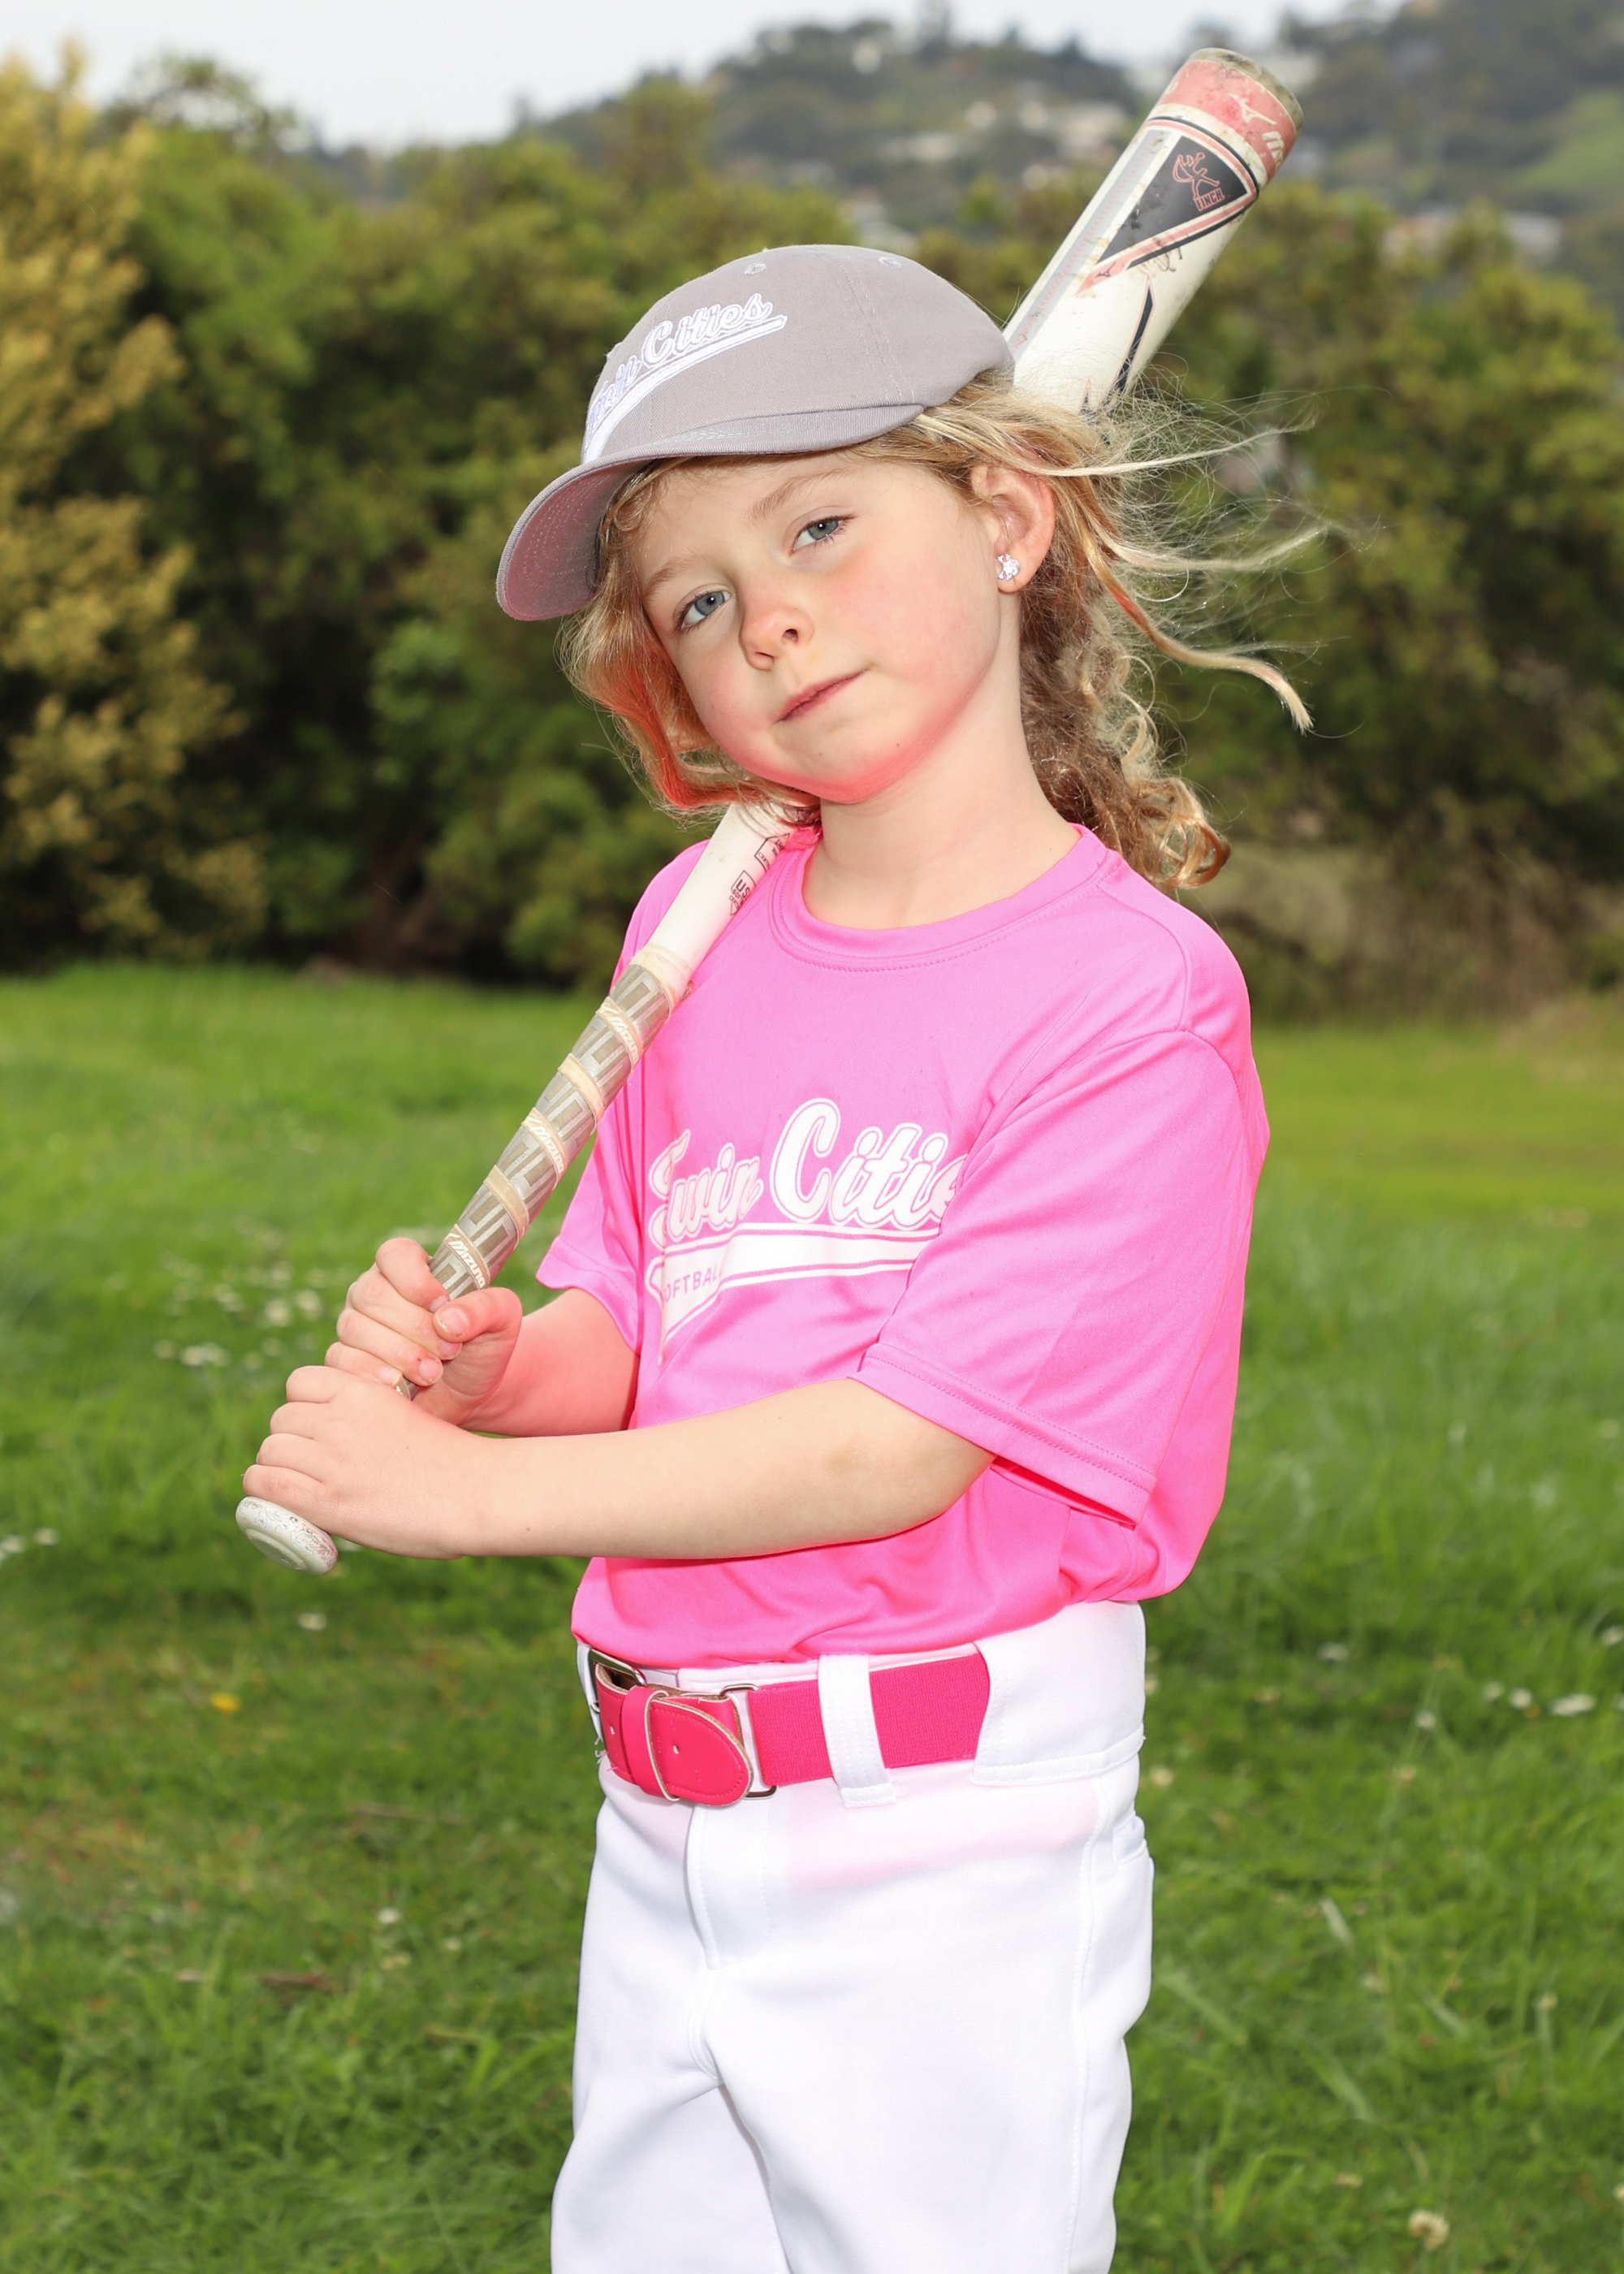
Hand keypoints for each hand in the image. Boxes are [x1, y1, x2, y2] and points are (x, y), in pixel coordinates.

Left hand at [245, 1367, 496, 1556]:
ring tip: (299, 1485)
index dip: (304, 1405)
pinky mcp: (326, 1500)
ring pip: (270, 1450)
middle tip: (312, 1465)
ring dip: (279, 1467)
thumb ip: (365, 1416)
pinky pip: (265, 1483)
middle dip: (292, 1440)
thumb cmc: (449, 1460)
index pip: (299, 1382)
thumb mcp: (403, 1414)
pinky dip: (265, 1490)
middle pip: (282, 1419)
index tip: (319, 1427)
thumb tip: (328, 1434)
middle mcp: (341, 1419)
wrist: (476, 1495)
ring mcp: (331, 1459)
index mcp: (363, 1391)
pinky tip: (282, 1500)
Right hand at [330, 1237, 522, 1425]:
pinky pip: (341, 1359)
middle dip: (414, 1326)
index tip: (441, 1304)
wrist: (473, 1394)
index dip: (415, 1279)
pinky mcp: (346, 1359)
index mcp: (411, 1269)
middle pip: (372, 1294)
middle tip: (449, 1350)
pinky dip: (371, 1373)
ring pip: (355, 1328)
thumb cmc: (484, 1347)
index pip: (394, 1254)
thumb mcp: (502, 1320)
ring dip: (399, 1353)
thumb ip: (486, 1306)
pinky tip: (398, 1384)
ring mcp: (356, 1324)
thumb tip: (446, 1318)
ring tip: (434, 1373)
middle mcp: (376, 1291)